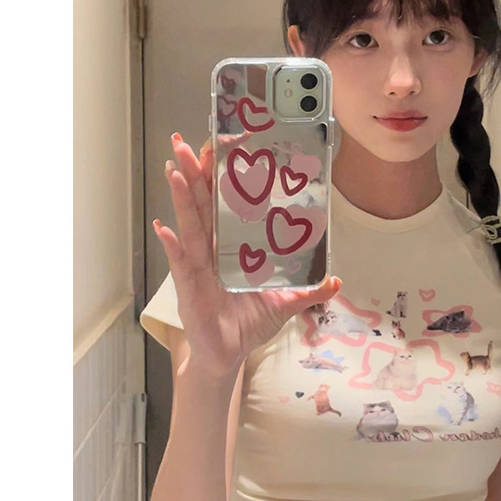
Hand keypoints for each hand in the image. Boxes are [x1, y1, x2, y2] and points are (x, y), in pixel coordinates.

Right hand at [152, 132, 340, 377]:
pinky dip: (172, 246)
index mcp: (231, 247)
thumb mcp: (285, 303)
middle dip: (194, 174)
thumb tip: (336, 281)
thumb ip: (309, 290)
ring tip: (175, 170)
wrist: (228, 355)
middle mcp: (211, 251)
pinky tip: (164, 227)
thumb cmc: (250, 323)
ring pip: (190, 226)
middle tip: (184, 144)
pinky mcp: (189, 289)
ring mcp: (198, 267)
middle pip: (202, 206)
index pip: (224, 206)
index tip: (218, 149)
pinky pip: (181, 263)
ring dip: (181, 198)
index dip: (220, 178)